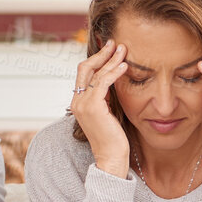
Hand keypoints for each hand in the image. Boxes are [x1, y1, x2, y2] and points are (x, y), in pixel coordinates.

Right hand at [69, 40, 131, 177]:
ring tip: (124, 50)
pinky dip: (114, 72)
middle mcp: (77, 101)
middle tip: (116, 43)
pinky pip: (103, 83)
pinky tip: (125, 66)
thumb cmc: (113, 138)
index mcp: (78, 101)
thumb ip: (106, 97)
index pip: (84, 73)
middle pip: (86, 68)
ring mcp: (82, 104)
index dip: (97, 59)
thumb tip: (113, 81)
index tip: (111, 50)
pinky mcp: (93, 107)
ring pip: (96, 74)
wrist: (110, 157)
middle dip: (102, 54)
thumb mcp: (107, 112)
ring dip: (111, 60)